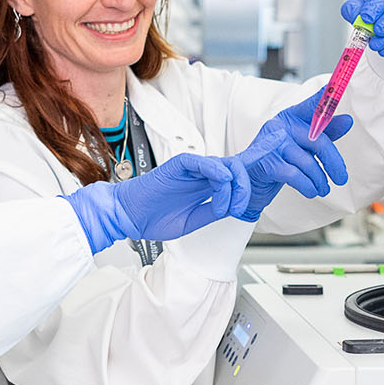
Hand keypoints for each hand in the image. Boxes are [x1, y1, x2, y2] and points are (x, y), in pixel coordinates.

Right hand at [61, 154, 249, 253]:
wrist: (129, 216)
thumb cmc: (153, 218)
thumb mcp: (194, 221)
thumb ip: (213, 211)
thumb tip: (234, 207)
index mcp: (206, 185)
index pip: (236, 176)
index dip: (250, 178)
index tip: (255, 193)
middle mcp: (202, 174)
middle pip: (237, 167)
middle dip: (247, 184)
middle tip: (242, 205)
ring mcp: (192, 168)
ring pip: (227, 165)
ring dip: (234, 186)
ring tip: (226, 206)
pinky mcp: (180, 164)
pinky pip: (206, 163)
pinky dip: (218, 175)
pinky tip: (219, 190)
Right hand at [234, 90, 353, 221]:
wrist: (246, 185)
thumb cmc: (276, 162)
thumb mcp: (302, 147)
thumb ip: (323, 134)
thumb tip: (346, 120)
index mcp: (289, 118)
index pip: (311, 106)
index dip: (323, 98)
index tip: (334, 86)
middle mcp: (279, 127)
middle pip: (317, 139)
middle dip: (333, 163)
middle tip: (341, 178)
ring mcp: (271, 144)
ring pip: (308, 161)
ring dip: (319, 180)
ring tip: (322, 188)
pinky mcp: (266, 163)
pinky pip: (296, 175)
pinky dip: (308, 186)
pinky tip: (311, 191)